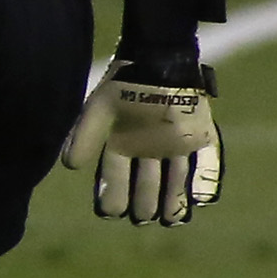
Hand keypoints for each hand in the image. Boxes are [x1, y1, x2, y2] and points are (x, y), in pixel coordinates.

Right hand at [60, 61, 220, 224]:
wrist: (160, 57)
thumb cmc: (126, 83)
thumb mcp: (100, 108)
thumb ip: (83, 136)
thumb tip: (70, 166)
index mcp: (122, 145)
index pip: (114, 178)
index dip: (111, 197)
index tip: (111, 213)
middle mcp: (149, 150)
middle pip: (146, 183)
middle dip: (144, 203)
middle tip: (143, 217)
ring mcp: (176, 145)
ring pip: (175, 178)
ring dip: (174, 199)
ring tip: (172, 219)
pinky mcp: (199, 136)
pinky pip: (205, 162)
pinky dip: (205, 180)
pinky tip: (202, 199)